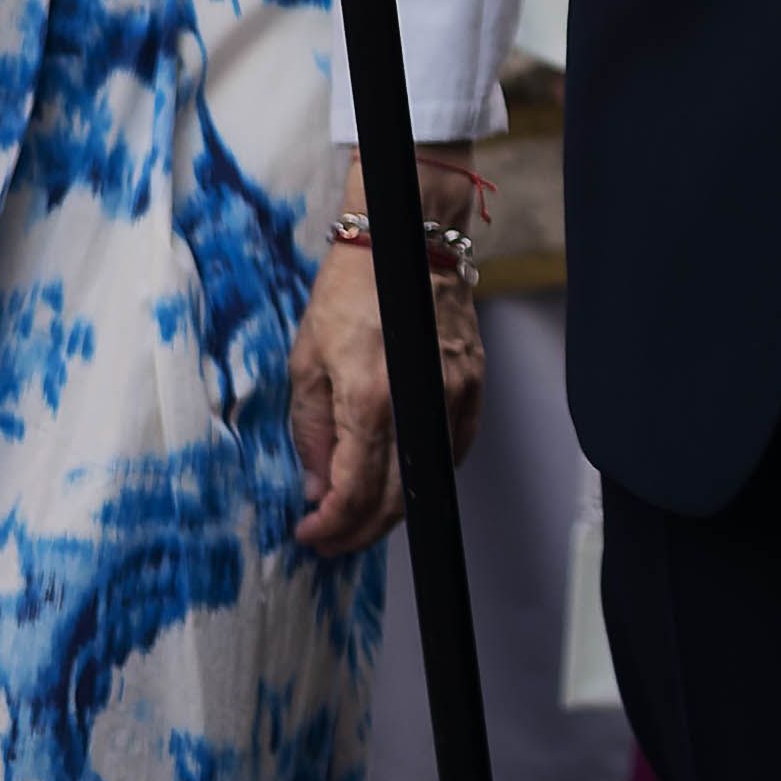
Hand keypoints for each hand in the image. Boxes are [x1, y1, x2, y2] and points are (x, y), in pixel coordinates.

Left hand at [287, 202, 486, 557]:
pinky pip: (455, 448)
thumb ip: (312, 431)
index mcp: (369, 398)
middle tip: (332, 537)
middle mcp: (418, 402)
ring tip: (360, 512)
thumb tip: (317, 486)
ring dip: (393, 508)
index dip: (331, 527)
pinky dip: (427, 473)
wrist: (405, 242)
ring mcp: (454, 394)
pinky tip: (401, 475)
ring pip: (429, 479)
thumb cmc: (351, 291)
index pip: (355, 492)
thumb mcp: (307, 362)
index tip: (311, 535)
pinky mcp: (474, 383)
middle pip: (397, 500)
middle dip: (359, 531)